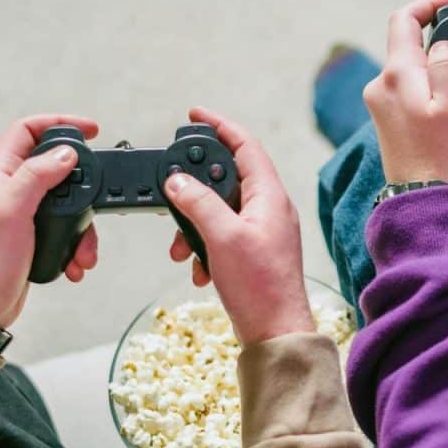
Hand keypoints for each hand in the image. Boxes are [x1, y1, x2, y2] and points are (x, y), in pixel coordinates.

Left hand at [0, 115, 99, 327]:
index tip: (91, 129)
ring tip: (84, 250)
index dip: (59, 123)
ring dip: (84, 226)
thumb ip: (36, 176)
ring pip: (68, 204)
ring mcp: (23, 216)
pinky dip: (78, 247)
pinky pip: (67, 233)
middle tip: (100, 194)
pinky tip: (75, 264)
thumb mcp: (10, 211)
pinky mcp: (34, 240)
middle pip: (56, 167)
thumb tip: (66, 153)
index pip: (27, 131)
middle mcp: (11, 191)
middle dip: (83, 185)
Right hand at [164, 107, 314, 345]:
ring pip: (220, 210)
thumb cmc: (260, 286)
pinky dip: (204, 246)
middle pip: (227, 178)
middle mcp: (269, 208)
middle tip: (173, 191)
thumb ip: (198, 203)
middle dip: (195, 188)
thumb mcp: (222, 237)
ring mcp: (262, 231)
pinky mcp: (253, 252)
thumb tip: (177, 181)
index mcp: (269, 196)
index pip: (245, 145)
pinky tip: (197, 268)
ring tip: (181, 247)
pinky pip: (222, 236)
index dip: (220, 126)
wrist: (275, 332)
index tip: (194, 114)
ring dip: (194, 224)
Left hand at [363, 0, 447, 189]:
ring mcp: (389, 114)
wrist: (435, 210)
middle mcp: (385, 92)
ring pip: (433, 87)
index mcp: (396, 76)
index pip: (404, 21)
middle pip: (425, 58)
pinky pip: (429, 110)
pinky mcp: (399, 133)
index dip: (430, 6)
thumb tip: (442, 45)